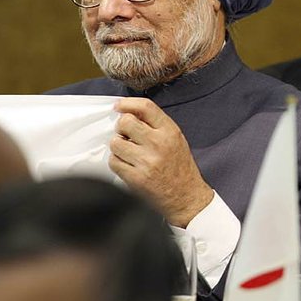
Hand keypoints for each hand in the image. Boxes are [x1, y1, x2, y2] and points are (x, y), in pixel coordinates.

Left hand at [110, 98, 213, 226]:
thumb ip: (156, 125)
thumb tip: (130, 113)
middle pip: (125, 123)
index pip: (146, 107)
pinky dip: (117, 162)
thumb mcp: (176, 139)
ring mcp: (146, 161)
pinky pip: (114, 162)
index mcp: (170, 132)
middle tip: (127, 135)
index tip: (119, 106)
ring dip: (119, 147)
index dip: (128, 103)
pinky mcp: (136, 178)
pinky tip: (128, 165)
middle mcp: (158, 144)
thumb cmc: (180, 167)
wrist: (186, 197)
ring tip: (129, 153)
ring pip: (115, 143)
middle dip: (121, 128)